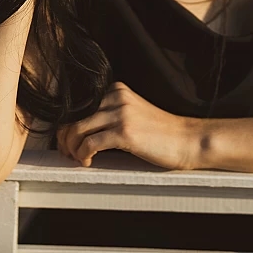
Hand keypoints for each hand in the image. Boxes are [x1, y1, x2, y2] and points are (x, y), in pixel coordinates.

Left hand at [57, 81, 202, 169]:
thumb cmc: (161, 132)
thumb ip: (110, 114)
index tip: (67, 140)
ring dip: (71, 149)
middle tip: (67, 153)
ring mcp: (121, 114)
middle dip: (65, 139)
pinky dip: (83, 156)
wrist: (187, 140)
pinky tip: (89, 162)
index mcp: (117, 90)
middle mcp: (116, 97)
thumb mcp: (133, 113)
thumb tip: (79, 130)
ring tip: (77, 159)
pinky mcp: (124, 132)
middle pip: (74, 118)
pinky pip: (89, 144)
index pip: (79, 106)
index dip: (67, 125)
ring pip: (77, 131)